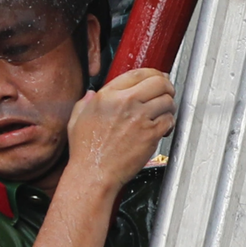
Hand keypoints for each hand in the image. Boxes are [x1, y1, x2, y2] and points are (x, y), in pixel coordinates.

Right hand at [65, 67, 174, 190]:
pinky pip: (169, 120)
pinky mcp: (150, 134)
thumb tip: (91, 94)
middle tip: (167, 93)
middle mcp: (125, 102)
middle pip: (158, 82)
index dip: (153, 73)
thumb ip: (84, 103)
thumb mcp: (76, 120)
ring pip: (167, 100)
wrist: (94, 174)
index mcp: (107, 96)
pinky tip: (162, 129)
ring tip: (164, 113)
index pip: (138, 73)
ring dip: (169, 106)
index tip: (157, 78)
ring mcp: (139, 117)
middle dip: (167, 86)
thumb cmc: (85, 152)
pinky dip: (169, 124)